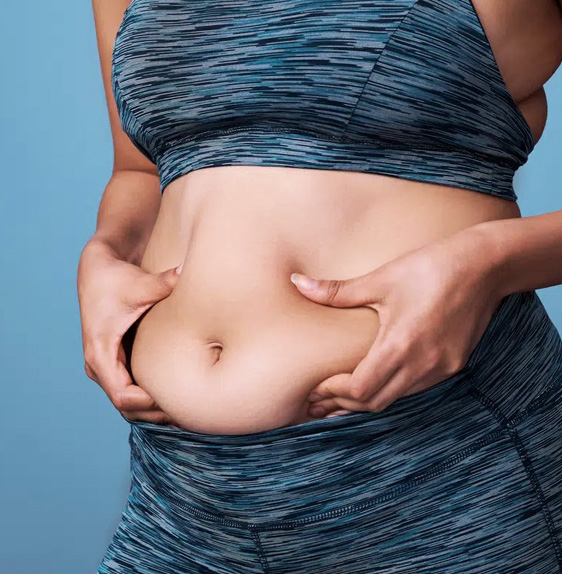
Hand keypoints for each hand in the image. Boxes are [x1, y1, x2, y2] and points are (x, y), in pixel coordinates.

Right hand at [77, 238, 182, 423]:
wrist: (98, 271)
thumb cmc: (116, 278)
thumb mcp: (139, 284)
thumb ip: (163, 283)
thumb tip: (186, 274)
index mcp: (100, 354)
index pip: (123, 397)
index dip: (150, 404)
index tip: (180, 401)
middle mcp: (99, 366)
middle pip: (127, 407)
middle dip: (157, 412)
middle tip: (191, 413)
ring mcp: (106, 366)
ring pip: (129, 403)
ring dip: (155, 410)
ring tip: (188, 411)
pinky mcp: (116, 362)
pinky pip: (132, 390)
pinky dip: (151, 399)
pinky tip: (179, 398)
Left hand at [291, 227, 503, 416]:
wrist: (484, 266)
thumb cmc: (429, 268)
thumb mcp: (380, 279)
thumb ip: (335, 291)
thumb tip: (297, 283)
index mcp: (400, 345)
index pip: (360, 389)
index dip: (334, 393)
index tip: (316, 388)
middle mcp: (422, 365)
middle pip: (375, 402)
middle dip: (344, 403)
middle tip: (320, 399)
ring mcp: (441, 369)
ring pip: (396, 399)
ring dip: (368, 399)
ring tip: (342, 395)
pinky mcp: (453, 365)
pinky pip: (416, 389)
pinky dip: (392, 390)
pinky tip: (379, 380)